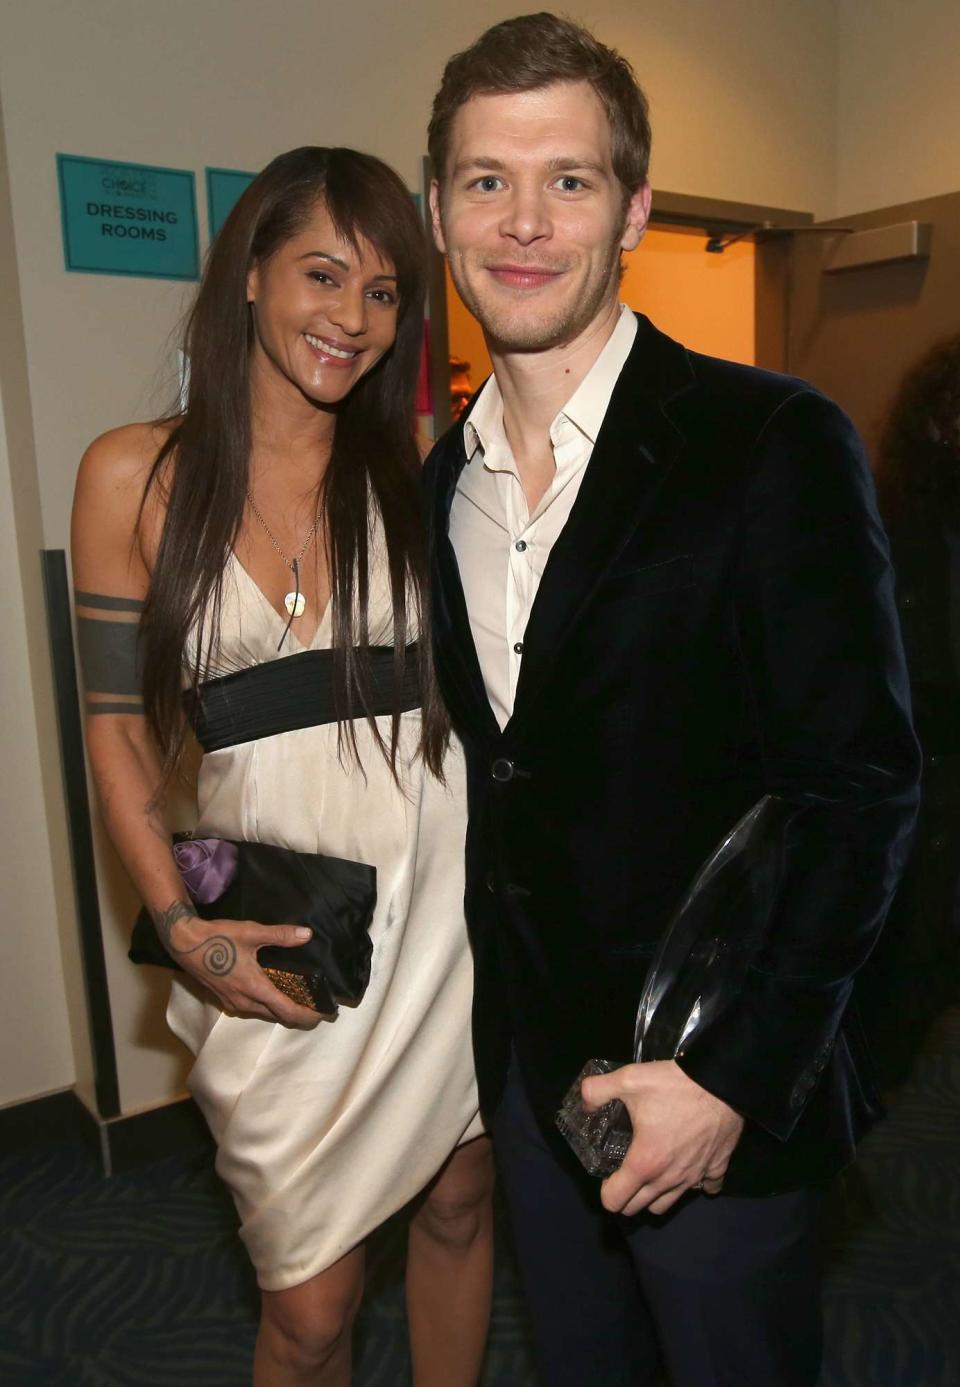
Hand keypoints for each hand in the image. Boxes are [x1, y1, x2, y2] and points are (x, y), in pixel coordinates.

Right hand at [154, 901, 320, 1028]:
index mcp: (254, 988)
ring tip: (298, 998)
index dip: (307, 1016)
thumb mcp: (251, 932)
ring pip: (263, 1013)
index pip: (287, 1011)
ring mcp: (233, 1003)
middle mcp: (245, 1002)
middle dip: (298, 1014)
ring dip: (281, 1010)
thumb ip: (280, 935)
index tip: (323, 1014)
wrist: (185, 943)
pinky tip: (272, 991)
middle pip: (277, 1016)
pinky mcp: (225, 999)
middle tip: (315, 1004)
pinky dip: (266, 1005)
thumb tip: (306, 934)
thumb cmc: (218, 938)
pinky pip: (252, 1009)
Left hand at [581, 1059, 744, 1216]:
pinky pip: (705, 1189)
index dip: (605, 1190)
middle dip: (627, 1196)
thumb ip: (597, 1091)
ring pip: (668, 1204)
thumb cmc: (674, 1085)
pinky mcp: (717, 1169)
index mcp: (644, 1162)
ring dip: (655, 1195)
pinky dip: (695, 1184)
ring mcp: (695, 1178)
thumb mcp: (628, 1079)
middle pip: (639, 1208)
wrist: (720, 1081)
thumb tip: (584, 1102)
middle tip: (624, 1172)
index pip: (615, 1200)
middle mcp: (668, 1179)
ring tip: (652, 1172)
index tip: (607, 1172)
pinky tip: (689, 1167)